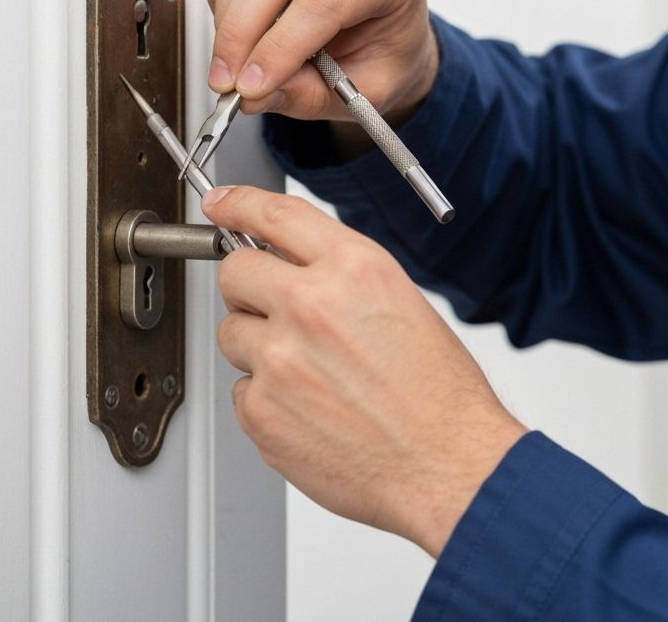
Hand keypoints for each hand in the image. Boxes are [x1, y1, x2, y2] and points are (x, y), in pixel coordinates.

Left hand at [201, 185, 527, 556]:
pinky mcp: (261, 411)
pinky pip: (242, 390)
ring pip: (232, 333)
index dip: (240, 205)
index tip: (221, 205)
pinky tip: (311, 408)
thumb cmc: (438, 391)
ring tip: (311, 372)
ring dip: (259, 346)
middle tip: (274, 309)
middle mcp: (310, 305)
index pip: (277, 214)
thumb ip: (341, 275)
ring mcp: (279, 359)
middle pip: (235, 272)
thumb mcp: (402, 301)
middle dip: (249, 286)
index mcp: (354, 268)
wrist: (446, 463)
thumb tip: (294, 266)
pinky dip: (267, 398)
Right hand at [206, 0, 438, 121]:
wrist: (389, 22)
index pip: (324, 0)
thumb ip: (312, 95)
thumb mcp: (368, 89)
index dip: (279, 47)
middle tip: (226, 80)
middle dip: (241, 33)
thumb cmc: (387, 48)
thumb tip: (256, 96)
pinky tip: (240, 24)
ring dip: (228, 16)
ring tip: (235, 58)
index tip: (250, 86)